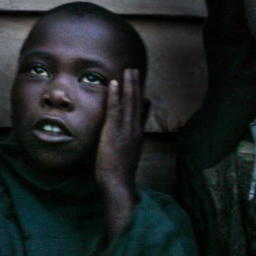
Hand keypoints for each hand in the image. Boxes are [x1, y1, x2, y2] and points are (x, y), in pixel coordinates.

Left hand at [95, 68, 143, 239]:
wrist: (118, 185)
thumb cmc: (118, 173)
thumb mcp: (126, 154)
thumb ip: (127, 141)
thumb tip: (126, 132)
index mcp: (137, 135)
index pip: (141, 111)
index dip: (140, 95)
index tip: (139, 82)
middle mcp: (135, 130)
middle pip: (138, 103)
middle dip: (136, 85)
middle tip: (135, 70)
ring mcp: (127, 131)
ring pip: (130, 103)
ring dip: (129, 85)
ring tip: (129, 71)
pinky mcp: (115, 133)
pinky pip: (116, 110)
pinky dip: (116, 96)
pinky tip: (114, 84)